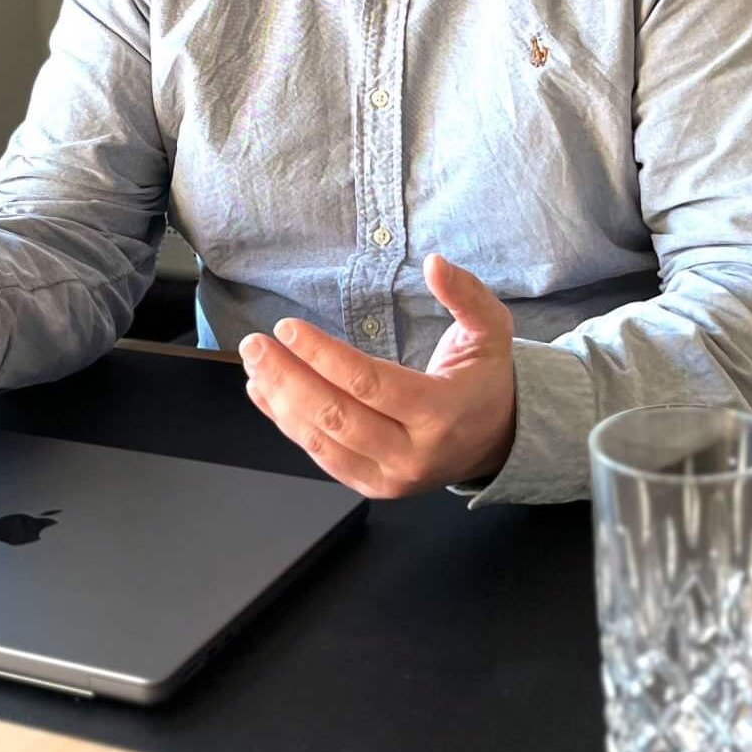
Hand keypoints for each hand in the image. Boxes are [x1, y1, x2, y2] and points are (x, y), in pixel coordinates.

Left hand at [239, 253, 516, 497]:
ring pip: (321, 441)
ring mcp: (390, 478)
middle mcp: (413, 454)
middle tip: (254, 345)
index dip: (323, 356)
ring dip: (279, 401)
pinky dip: (287, 424)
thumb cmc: (485, 379)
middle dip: (287, 378)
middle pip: (336, 417)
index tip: (288, 328)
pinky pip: (320, 457)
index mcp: (442, 412)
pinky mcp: (372, 488)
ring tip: (254, 364)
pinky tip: (264, 393)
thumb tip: (434, 263)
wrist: (497, 441)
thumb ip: (467, 294)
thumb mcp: (492, 330)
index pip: (370, 384)